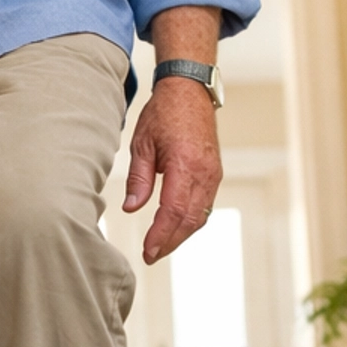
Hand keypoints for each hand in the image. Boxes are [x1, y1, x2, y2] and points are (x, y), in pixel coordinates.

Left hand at [122, 75, 222, 263]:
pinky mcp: (214, 173)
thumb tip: (131, 209)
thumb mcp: (142, 144)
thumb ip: (139, 180)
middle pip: (190, 220)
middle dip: (170, 241)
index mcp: (185, 164)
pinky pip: (205, 205)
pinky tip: (175, 228)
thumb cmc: (164, 114)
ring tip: (160, 246)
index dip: (161, 235)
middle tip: (151, 255)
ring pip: (200, 216)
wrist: (190, 91)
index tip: (148, 251)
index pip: (174, 210)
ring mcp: (213, 174)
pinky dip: (190, 221)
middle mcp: (204, 172)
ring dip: (181, 234)